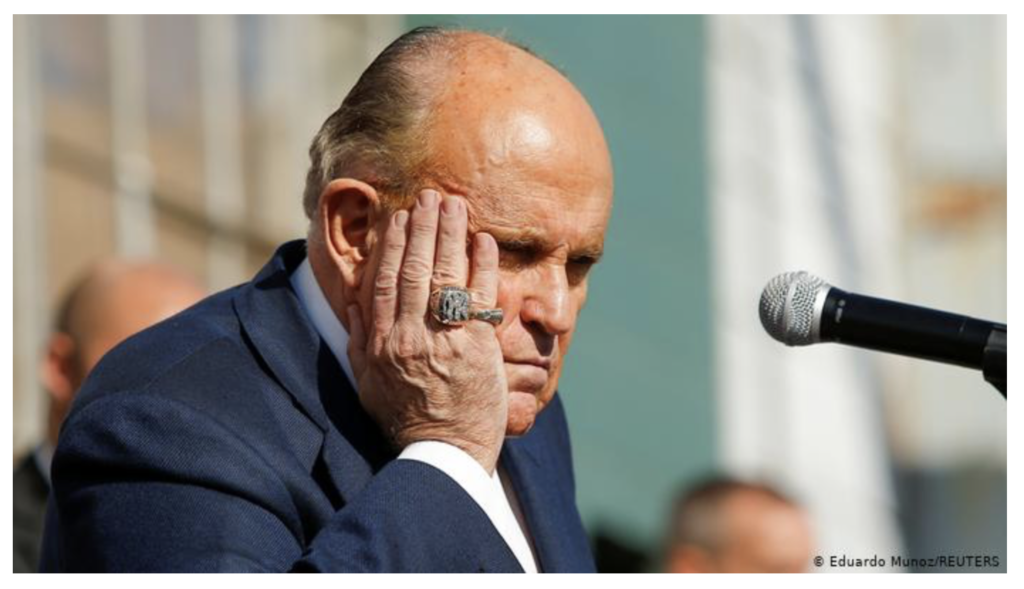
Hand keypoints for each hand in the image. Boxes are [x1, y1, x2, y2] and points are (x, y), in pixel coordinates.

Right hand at [347, 189, 507, 473]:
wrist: (443, 453)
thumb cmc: (404, 418)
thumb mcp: (366, 382)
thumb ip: (359, 340)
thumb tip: (354, 302)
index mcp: (382, 342)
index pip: (383, 281)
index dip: (391, 244)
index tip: (398, 217)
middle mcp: (410, 336)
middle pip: (413, 269)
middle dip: (422, 228)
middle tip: (429, 196)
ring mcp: (445, 340)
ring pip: (444, 275)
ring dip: (450, 235)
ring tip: (454, 204)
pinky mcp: (478, 348)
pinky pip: (480, 298)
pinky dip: (482, 266)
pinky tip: (484, 240)